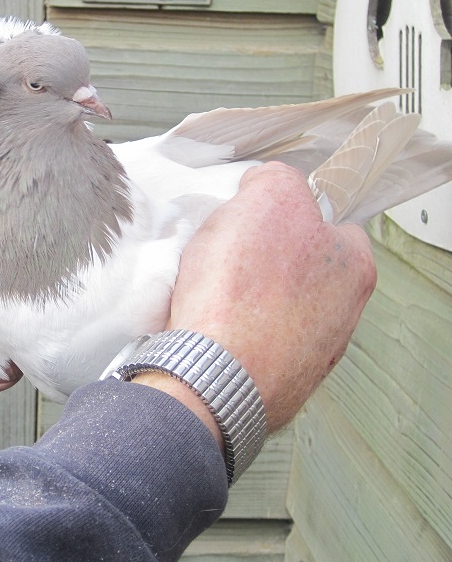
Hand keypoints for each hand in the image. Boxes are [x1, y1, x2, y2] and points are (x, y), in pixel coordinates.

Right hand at [163, 162, 376, 431]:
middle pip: (295, 266)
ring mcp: (308, 355)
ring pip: (270, 306)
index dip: (283, 214)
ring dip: (241, 297)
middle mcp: (342, 316)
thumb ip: (277, 179)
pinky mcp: (271, 382)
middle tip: (225, 255)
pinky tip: (206, 324)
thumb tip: (268, 186)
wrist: (208, 374)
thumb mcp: (267, 197)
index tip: (252, 220)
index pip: (326, 222)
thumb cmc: (242, 292)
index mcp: (354, 268)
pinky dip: (227, 332)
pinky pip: (247, 341)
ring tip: (208, 293)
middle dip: (260, 259)